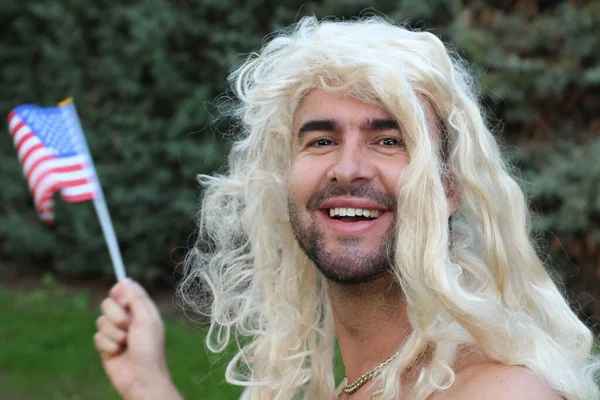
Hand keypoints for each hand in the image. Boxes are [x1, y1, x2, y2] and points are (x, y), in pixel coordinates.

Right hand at [94, 278, 180, 399]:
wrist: (141, 378)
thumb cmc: (148, 349)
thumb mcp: (146, 321)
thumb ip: (136, 300)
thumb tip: (125, 280)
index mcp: (141, 310)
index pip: (126, 291)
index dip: (120, 291)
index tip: (117, 295)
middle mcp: (128, 319)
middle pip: (108, 303)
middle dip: (115, 315)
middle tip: (127, 326)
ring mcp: (116, 332)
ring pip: (101, 321)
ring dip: (113, 333)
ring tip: (125, 343)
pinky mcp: (106, 345)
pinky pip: (97, 337)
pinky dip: (107, 345)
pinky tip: (117, 353)